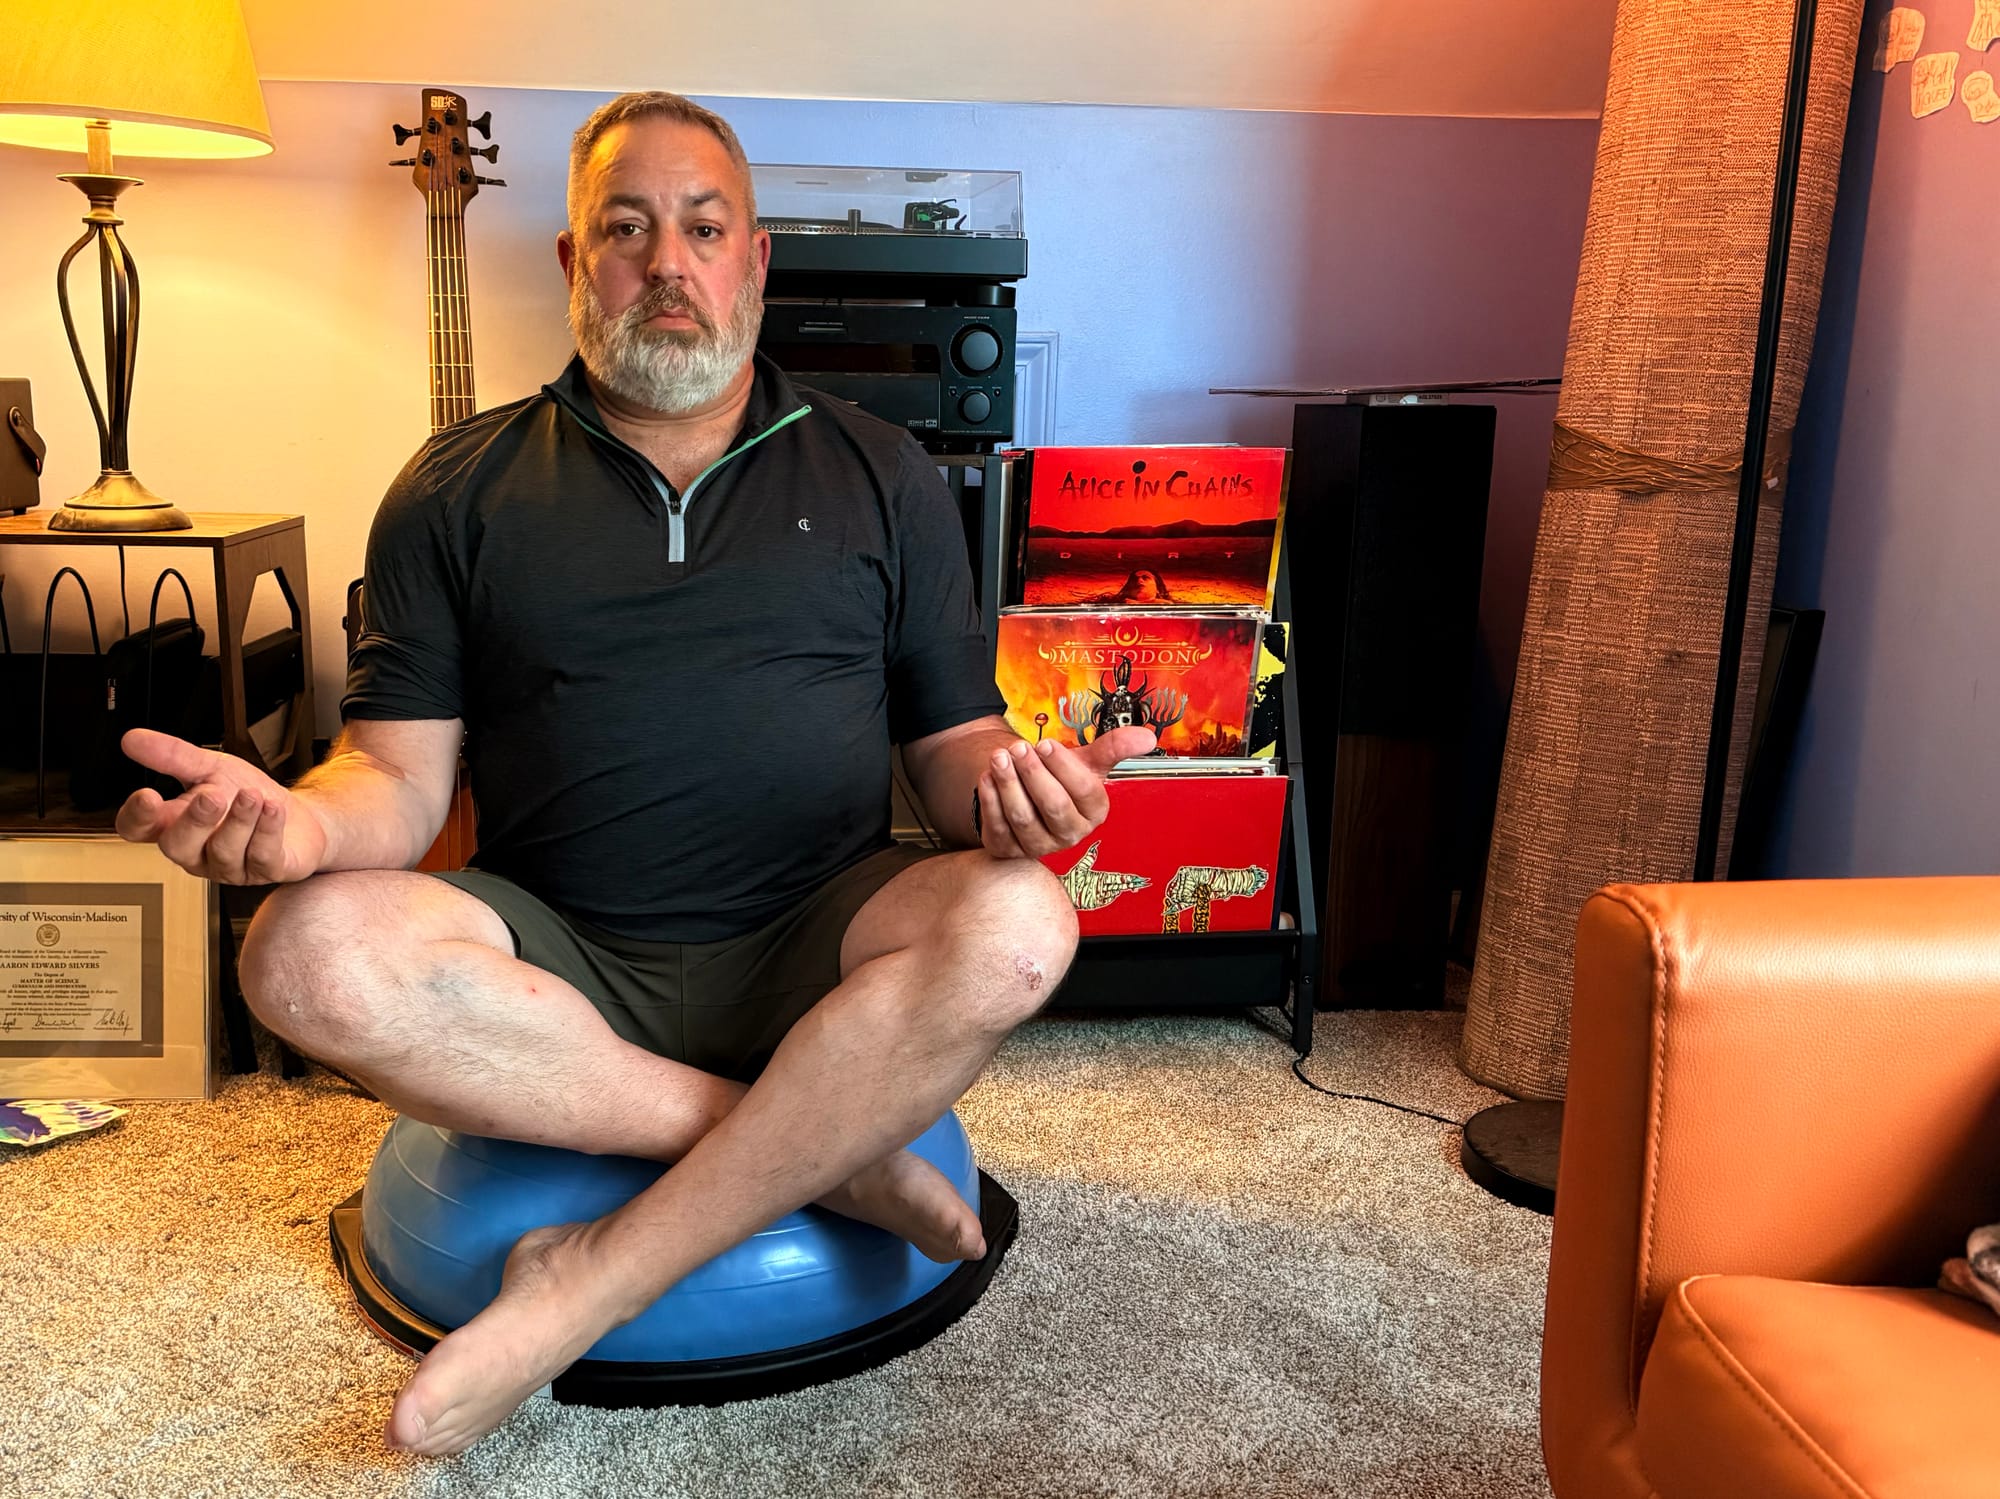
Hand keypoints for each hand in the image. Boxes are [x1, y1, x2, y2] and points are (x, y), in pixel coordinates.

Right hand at [113, 728, 326, 884]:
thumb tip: (133, 739)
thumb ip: (173, 756)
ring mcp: (230, 866)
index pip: (139, 829)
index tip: (147, 795)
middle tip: (212, 796)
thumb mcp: (211, 768)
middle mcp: (197, 851)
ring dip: (239, 820)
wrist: (301, 817)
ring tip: (252, 795)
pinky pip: (262, 856)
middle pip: (178, 847)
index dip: (136, 817)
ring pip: (224, 851)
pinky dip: (268, 829)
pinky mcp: (266, 870)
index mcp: (174, 825)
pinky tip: (273, 809)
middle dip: (194, 821)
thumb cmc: (248, 795)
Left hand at [975, 725, 1155, 859]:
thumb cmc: (1057, 777)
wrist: (1025, 790)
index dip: (1063, 767)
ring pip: (1023, 817)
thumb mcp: (1086, 761)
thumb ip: (1113, 748)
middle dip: (1033, 774)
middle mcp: (1069, 835)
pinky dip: (990, 800)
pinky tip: (988, 777)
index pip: (1083, 792)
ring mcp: (1038, 846)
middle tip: (1019, 748)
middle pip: (1053, 806)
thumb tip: (1148, 737)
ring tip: (1000, 757)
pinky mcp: (1008, 851)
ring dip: (1008, 784)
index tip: (1044, 744)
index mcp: (1093, 812)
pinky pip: (997, 828)